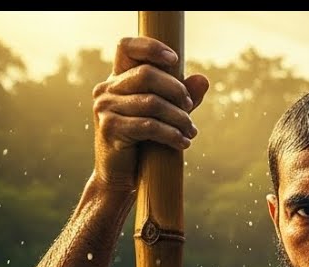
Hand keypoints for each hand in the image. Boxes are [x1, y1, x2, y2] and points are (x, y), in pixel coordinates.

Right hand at [91, 36, 209, 190]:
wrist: (121, 177)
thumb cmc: (144, 143)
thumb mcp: (165, 115)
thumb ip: (182, 97)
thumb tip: (203, 79)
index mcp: (117, 80)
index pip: (127, 47)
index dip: (151, 47)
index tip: (175, 60)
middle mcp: (106, 89)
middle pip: (147, 74)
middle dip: (176, 90)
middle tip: (190, 108)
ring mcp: (105, 108)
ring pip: (152, 103)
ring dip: (179, 118)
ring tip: (191, 131)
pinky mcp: (110, 128)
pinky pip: (149, 126)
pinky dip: (171, 134)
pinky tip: (183, 142)